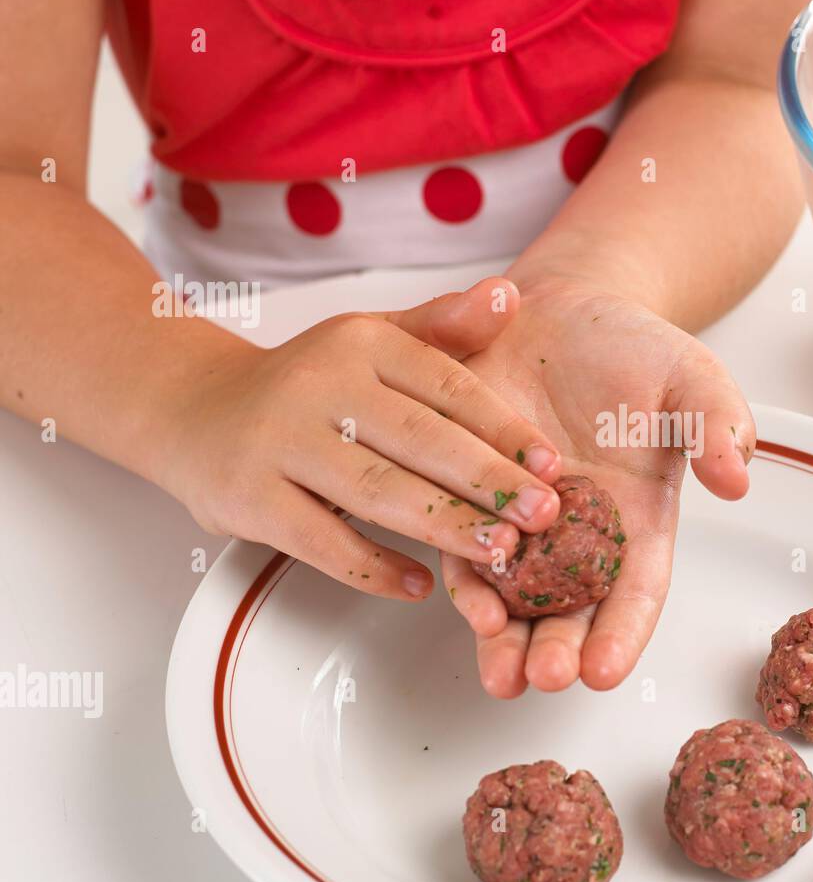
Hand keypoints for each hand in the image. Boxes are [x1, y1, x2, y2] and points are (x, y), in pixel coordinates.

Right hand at [158, 278, 566, 598]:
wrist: (192, 408)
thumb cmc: (307, 383)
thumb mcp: (372, 341)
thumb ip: (443, 327)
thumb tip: (509, 297)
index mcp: (361, 343)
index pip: (446, 385)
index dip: (503, 428)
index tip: (551, 465)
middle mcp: (319, 385)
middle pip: (418, 440)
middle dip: (488, 481)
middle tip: (543, 515)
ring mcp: (279, 443)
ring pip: (376, 492)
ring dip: (444, 526)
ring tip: (500, 552)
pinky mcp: (248, 498)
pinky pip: (321, 541)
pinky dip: (373, 567)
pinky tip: (420, 585)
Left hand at [440, 280, 753, 695]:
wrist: (560, 310)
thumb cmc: (632, 348)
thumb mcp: (692, 377)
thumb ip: (718, 423)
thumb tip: (736, 478)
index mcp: (639, 520)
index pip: (636, 591)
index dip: (623, 634)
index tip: (608, 669)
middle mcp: (580, 536)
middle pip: (571, 611)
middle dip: (559, 650)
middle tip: (549, 676)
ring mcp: (522, 523)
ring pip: (514, 597)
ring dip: (505, 640)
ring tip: (501, 673)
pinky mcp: (469, 496)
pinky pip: (463, 547)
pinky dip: (466, 581)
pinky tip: (466, 604)